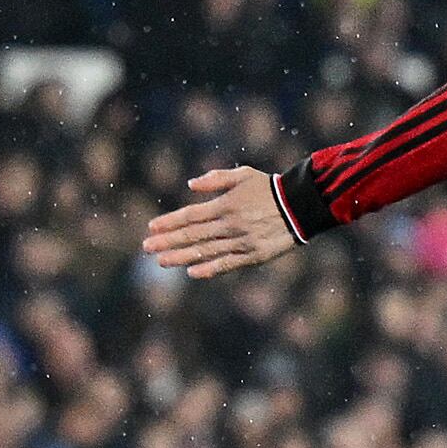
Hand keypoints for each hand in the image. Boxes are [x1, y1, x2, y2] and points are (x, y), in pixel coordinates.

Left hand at [143, 167, 299, 279]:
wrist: (301, 206)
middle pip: (192, 235)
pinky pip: (226, 264)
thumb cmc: (269, 187)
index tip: (151, 228)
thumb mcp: (243, 175)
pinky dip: (208, 269)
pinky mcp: (252, 256)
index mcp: (225, 204)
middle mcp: (229, 224)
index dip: (169, 222)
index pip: (190, 215)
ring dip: (181, 256)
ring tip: (161, 261)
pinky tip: (191, 272)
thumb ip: (216, 179)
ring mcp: (240, 242)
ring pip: (205, 251)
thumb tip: (190, 185)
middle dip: (167, 241)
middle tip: (146, 248)